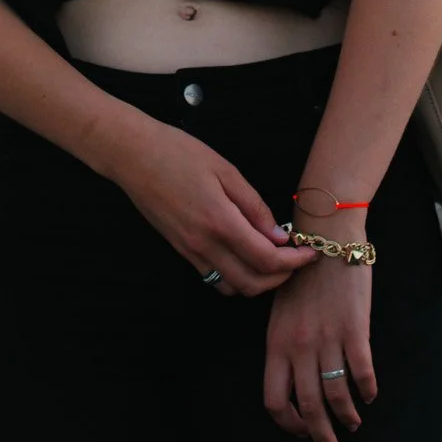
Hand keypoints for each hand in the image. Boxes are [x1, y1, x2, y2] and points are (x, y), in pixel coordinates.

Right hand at [105, 118, 311, 296]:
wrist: (132, 155)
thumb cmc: (178, 153)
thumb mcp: (224, 170)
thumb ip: (254, 206)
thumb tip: (278, 235)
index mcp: (220, 222)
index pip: (266, 259)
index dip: (294, 262)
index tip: (309, 253)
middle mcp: (204, 245)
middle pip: (252, 283)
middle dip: (280, 277)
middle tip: (296, 259)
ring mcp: (189, 251)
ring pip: (232, 287)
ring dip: (258, 282)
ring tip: (273, 260)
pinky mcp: (180, 250)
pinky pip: (213, 278)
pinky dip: (236, 278)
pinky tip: (245, 257)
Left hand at [263, 231, 375, 441]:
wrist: (327, 238)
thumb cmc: (303, 273)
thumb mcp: (281, 311)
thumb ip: (285, 345)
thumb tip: (294, 380)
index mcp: (277, 342)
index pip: (275, 400)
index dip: (288, 423)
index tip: (301, 430)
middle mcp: (299, 346)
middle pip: (307, 408)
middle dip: (320, 436)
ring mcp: (327, 338)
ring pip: (336, 396)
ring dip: (347, 416)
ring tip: (353, 422)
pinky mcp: (355, 329)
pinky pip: (362, 372)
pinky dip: (367, 390)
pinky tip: (370, 395)